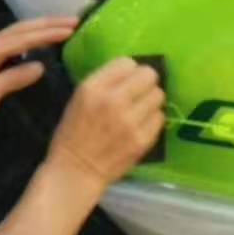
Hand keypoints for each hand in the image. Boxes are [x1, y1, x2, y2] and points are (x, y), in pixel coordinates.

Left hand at [0, 16, 79, 135]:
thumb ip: (14, 78)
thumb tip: (40, 66)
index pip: (26, 37)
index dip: (50, 33)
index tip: (73, 29)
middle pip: (23, 27)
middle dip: (50, 23)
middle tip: (76, 20)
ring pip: (18, 31)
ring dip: (42, 26)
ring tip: (64, 25)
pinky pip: (14, 39)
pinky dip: (31, 35)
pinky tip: (40, 39)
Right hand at [46, 58, 164, 187]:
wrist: (75, 171)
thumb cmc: (73, 134)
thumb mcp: (79, 99)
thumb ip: (105, 82)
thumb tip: (133, 71)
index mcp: (93, 88)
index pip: (127, 63)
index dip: (129, 71)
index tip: (126, 81)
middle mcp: (114, 101)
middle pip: (149, 75)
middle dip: (145, 83)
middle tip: (138, 94)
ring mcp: (131, 121)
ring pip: (159, 95)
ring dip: (150, 101)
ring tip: (140, 110)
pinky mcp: (143, 139)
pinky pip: (160, 117)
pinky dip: (153, 120)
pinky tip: (141, 125)